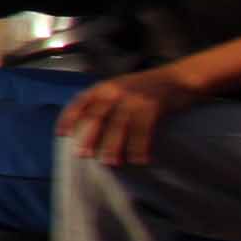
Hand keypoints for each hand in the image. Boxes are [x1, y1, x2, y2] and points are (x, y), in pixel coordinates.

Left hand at [56, 67, 200, 165]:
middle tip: (83, 154)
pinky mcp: (153, 105)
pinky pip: (143, 129)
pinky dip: (140, 146)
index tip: (61, 135)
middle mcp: (116, 90)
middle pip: (97, 115)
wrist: (179, 78)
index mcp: (104, 87)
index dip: (69, 118)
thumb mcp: (119, 87)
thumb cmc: (145, 88)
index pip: (80, 102)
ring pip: (119, 125)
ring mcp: (134, 97)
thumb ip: (102, 101)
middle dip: (89, 136)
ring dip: (113, 145)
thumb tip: (83, 126)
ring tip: (110, 162)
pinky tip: (139, 160)